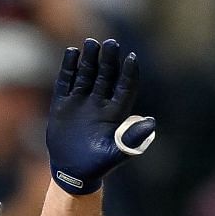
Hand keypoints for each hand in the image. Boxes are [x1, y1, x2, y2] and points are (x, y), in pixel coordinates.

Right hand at [46, 37, 155, 195]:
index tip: (132, 57)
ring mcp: (80, 102)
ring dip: (89, 59)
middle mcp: (99, 103)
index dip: (129, 73)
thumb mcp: (117, 153)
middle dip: (109, 59)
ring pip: (86, 74)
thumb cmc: (98, 165)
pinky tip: (71, 52)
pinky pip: (66, 82)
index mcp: (114, 113)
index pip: (124, 87)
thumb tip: (152, 122)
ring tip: (91, 42)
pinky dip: (68, 67)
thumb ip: (132, 138)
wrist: (73, 173)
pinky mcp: (63, 105)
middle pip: (106, 76)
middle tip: (110, 43)